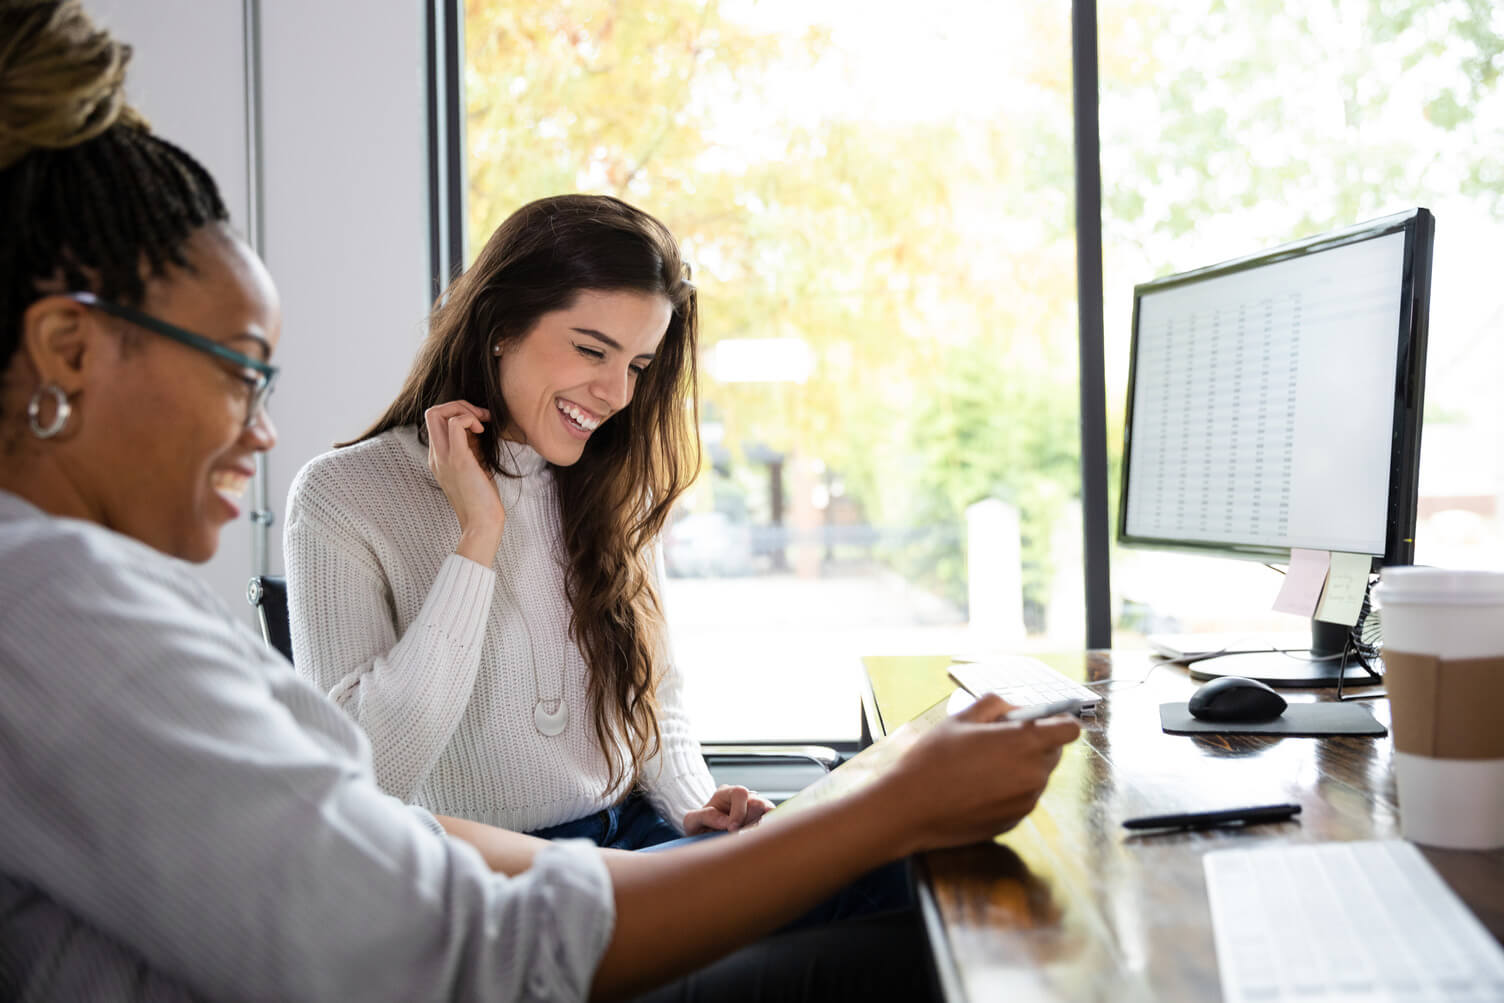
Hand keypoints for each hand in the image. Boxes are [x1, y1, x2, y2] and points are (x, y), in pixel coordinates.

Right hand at [424, 401, 504, 564]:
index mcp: (438, 458)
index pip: (436, 422)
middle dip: (459, 405)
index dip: (458, 414)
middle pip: (432, 412)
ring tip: (482, 423)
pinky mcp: (458, 460)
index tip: (480, 423)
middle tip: (482, 418)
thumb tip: (477, 426)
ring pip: (437, 412)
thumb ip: (471, 446)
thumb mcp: (474, 466)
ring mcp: (443, 457)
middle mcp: (436, 456)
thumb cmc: (482, 498)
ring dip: (464, 409)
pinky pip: (455, 423)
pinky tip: (482, 431)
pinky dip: (469, 419)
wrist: (482, 523)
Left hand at [682, 785, 775, 834]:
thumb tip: (726, 822)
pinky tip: (761, 839)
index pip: (740, 793)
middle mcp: (744, 798)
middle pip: (760, 802)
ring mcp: (755, 809)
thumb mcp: (691, 821)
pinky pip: (772, 823)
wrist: (704, 834)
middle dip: (753, 820)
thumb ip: (704, 816)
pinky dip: (768, 831)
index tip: (732, 829)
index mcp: (725, 793)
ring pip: (769, 813)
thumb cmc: (698, 826)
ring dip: (762, 827)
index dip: (739, 812)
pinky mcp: (762, 821)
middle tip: (745, 834)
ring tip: (752, 838)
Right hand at [881, 693, 1079, 853]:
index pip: (1069, 729)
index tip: (1040, 721)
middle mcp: (1034, 774)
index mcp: (1025, 743)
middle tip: (997, 742)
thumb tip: (1015, 709)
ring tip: (980, 767)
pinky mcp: (1015, 821)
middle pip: (1053, 753)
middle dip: (1034, 744)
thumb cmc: (933, 758)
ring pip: (1036, 777)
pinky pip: (1022, 798)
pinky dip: (1008, 790)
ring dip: (1020, 768)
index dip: (1057, 722)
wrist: (910, 808)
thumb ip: (995, 705)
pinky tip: (977, 788)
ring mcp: (1026, 801)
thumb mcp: (960, 718)